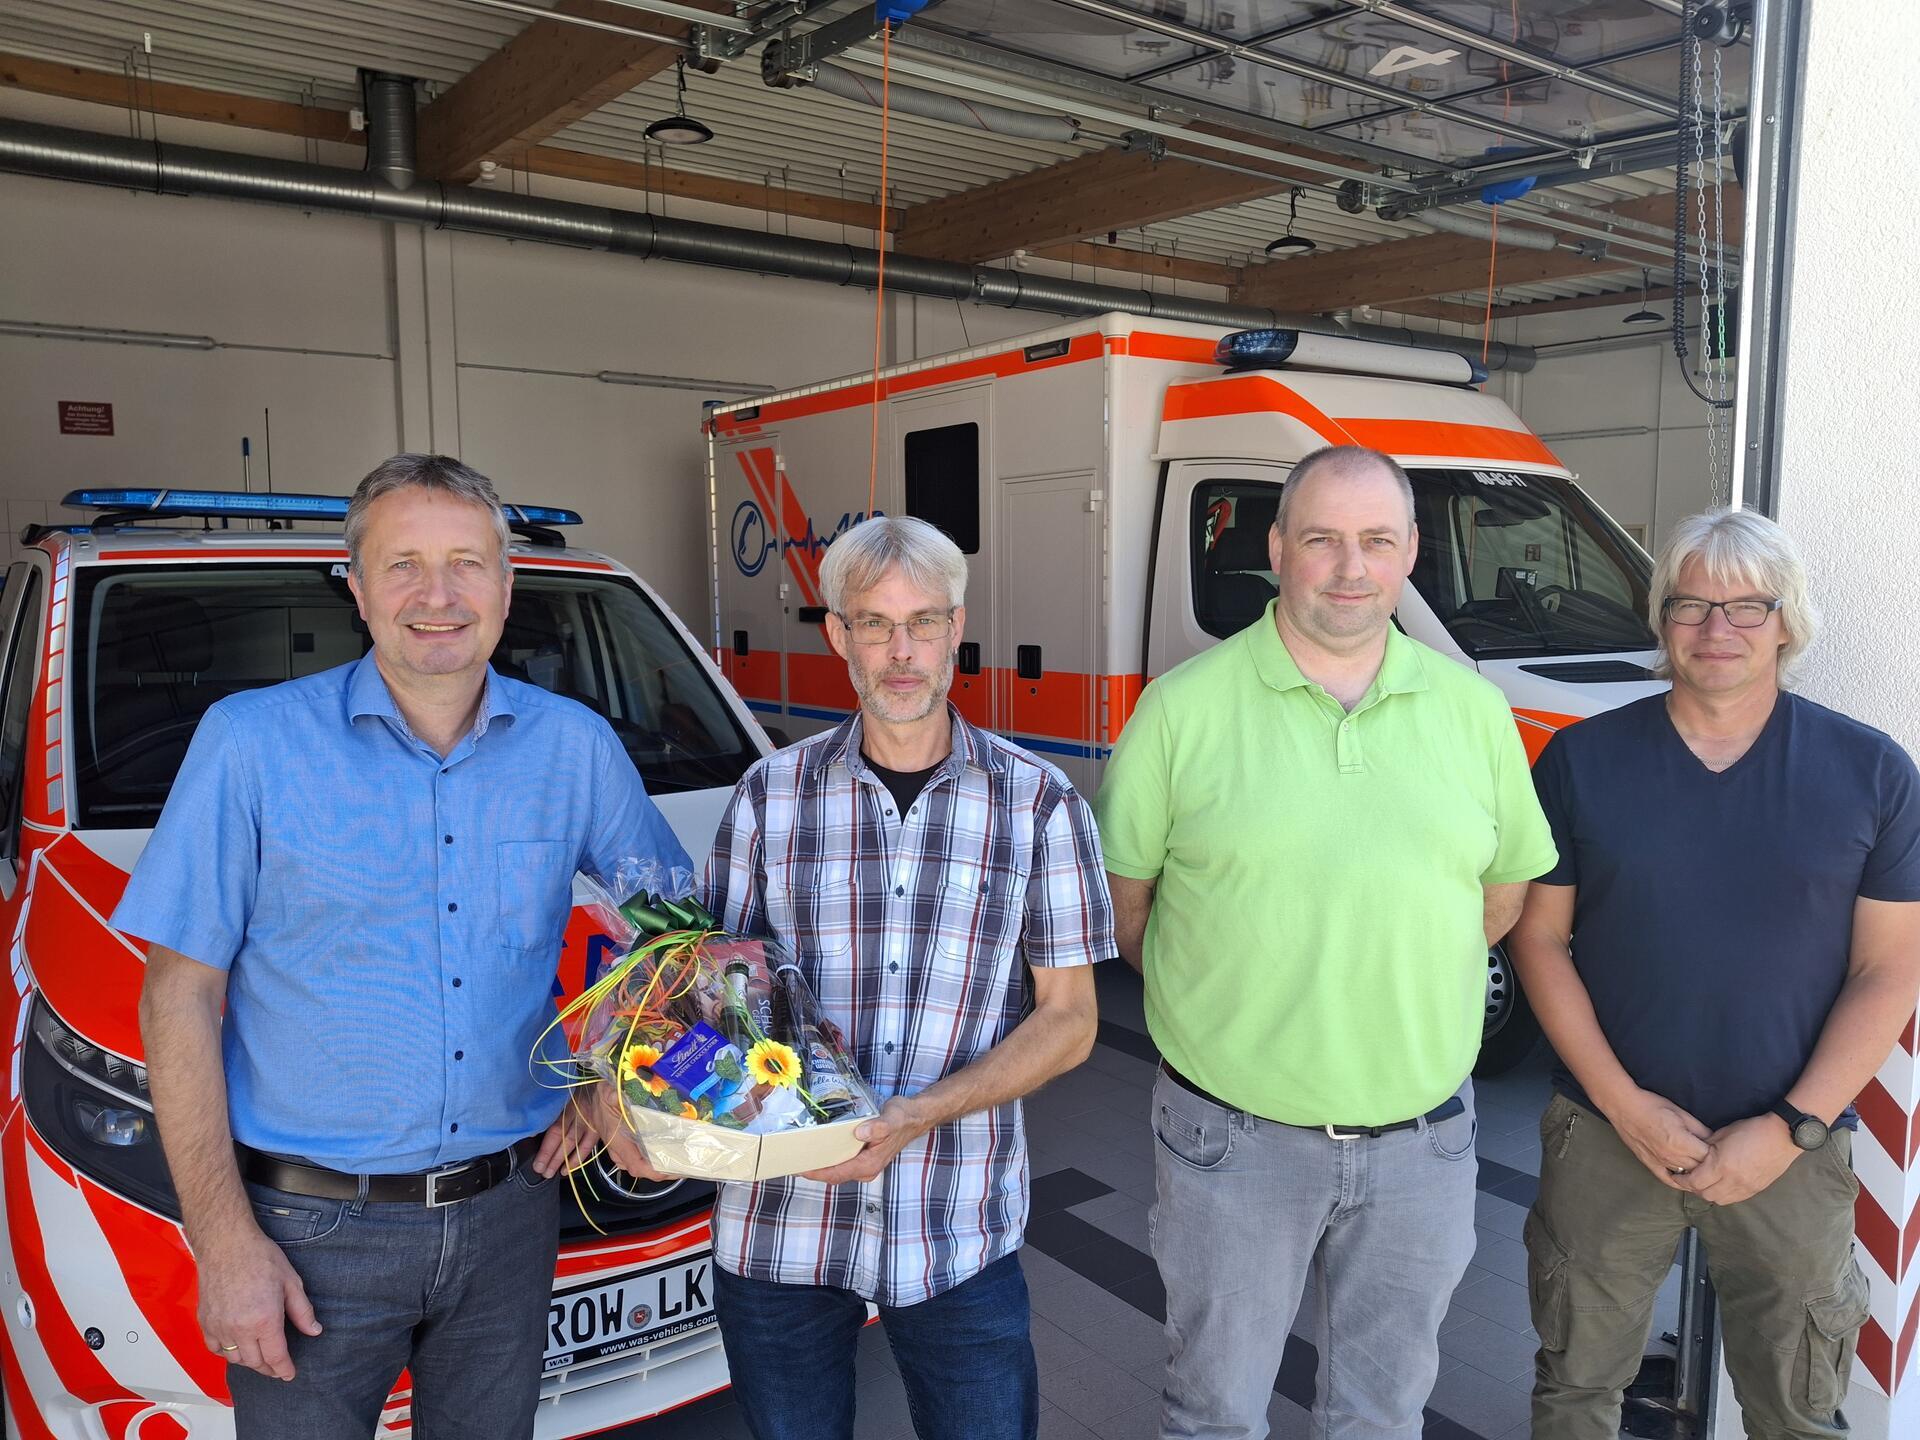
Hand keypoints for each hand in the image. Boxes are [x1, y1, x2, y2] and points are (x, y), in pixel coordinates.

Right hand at [197, 1226, 322, 1379]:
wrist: (226, 1244)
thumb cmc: (259, 1257)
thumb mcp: (291, 1282)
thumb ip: (303, 1311)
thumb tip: (314, 1330)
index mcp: (264, 1320)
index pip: (276, 1357)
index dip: (284, 1369)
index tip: (289, 1374)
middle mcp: (240, 1328)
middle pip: (255, 1362)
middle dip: (269, 1368)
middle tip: (277, 1366)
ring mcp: (220, 1327)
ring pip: (235, 1358)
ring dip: (249, 1361)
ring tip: (259, 1356)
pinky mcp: (206, 1322)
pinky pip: (215, 1348)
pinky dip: (226, 1352)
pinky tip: (236, 1346)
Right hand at [585, 1084, 676, 1182]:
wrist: (595, 1102)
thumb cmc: (603, 1099)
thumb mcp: (606, 1093)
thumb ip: (610, 1094)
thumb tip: (614, 1095)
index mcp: (618, 1141)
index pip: (637, 1166)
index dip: (655, 1171)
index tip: (673, 1168)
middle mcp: (620, 1151)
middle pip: (644, 1170)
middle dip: (665, 1170)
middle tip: (686, 1164)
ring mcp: (623, 1151)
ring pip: (643, 1166)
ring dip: (662, 1165)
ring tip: (682, 1159)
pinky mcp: (626, 1147)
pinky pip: (642, 1159)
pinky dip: (656, 1157)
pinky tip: (670, 1151)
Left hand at [801, 1096, 932, 1185]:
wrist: (915, 1117)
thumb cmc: (903, 1118)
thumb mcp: (892, 1118)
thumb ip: (878, 1127)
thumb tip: (860, 1133)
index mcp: (869, 1164)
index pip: (837, 1173)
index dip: (816, 1173)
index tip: (799, 1168)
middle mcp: (866, 1169)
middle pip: (833, 1175)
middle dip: (812, 1171)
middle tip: (791, 1161)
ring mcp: (864, 1165)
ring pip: (836, 1170)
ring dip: (818, 1166)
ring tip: (799, 1156)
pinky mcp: (863, 1158)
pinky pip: (841, 1162)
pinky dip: (827, 1159)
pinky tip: (817, 1149)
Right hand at [1602, 1088, 1713, 1189]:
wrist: (1625, 1107)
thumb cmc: (1652, 1105)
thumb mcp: (1682, 1113)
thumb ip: (1701, 1130)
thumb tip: (1716, 1142)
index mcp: (1681, 1143)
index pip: (1709, 1158)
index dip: (1719, 1155)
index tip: (1724, 1151)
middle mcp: (1671, 1157)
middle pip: (1700, 1169)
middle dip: (1711, 1165)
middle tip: (1718, 1161)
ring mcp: (1660, 1163)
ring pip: (1687, 1177)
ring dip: (1697, 1174)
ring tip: (1707, 1171)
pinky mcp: (1650, 1165)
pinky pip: (1668, 1180)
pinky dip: (1680, 1183)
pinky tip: (1688, 1181)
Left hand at [1679, 1115, 1800, 1204]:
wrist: (1781, 1137)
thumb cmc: (1751, 1130)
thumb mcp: (1722, 1134)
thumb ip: (1705, 1147)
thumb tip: (1694, 1156)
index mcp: (1721, 1165)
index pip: (1695, 1182)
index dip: (1682, 1180)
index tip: (1676, 1176)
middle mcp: (1733, 1180)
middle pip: (1705, 1194)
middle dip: (1693, 1188)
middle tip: (1689, 1179)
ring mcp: (1745, 1187)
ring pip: (1719, 1200)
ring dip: (1708, 1193)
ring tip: (1704, 1183)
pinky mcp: (1755, 1190)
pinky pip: (1734, 1199)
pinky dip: (1723, 1195)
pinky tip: (1720, 1186)